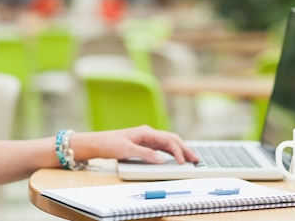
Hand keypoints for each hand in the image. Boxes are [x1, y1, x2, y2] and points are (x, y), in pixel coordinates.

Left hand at [71, 126, 198, 164]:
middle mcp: (148, 133)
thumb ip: (146, 154)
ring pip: (169, 143)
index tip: (183, 162)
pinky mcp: (144, 144)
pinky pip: (162, 147)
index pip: (168, 140)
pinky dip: (172, 151)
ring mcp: (147, 138)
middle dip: (185, 149)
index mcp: (146, 132)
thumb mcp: (127, 150)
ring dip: (180, 150)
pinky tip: (176, 157)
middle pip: (172, 139)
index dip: (178, 151)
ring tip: (190, 159)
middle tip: (196, 159)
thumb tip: (161, 159)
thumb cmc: (110, 143)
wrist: (98, 143)